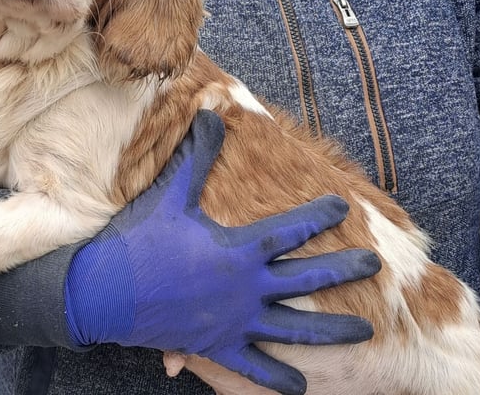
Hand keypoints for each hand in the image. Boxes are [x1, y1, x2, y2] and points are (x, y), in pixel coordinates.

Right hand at [64, 110, 380, 394]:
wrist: (104, 292)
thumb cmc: (139, 240)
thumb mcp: (170, 194)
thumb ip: (197, 156)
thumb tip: (212, 112)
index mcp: (238, 250)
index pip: (291, 230)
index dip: (320, 216)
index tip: (343, 206)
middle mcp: (245, 289)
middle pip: (307, 280)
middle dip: (344, 269)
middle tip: (375, 264)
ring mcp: (234, 321)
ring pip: (294, 329)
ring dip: (331, 332)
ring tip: (366, 332)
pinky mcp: (217, 346)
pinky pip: (254, 367)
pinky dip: (277, 378)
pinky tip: (301, 387)